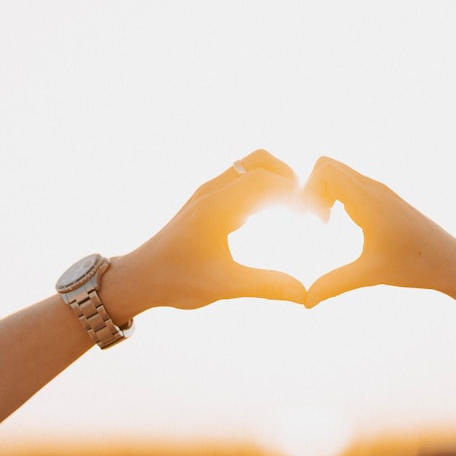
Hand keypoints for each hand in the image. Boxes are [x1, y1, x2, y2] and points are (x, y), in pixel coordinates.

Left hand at [105, 150, 306, 317]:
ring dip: (276, 181)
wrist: (140, 277)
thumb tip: (304, 295)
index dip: (296, 195)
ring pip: (251, 167)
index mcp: (217, 206)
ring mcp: (209, 193)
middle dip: (290, 179)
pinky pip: (242, 181)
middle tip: (307, 210)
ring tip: (294, 213)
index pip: (266, 181)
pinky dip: (264, 190)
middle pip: (261, 161)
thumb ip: (266, 286)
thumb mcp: (224, 287)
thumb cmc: (176, 281)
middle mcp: (212, 191)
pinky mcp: (208, 201)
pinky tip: (274, 219)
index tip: (315, 218)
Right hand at [302, 157, 455, 329]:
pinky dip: (334, 195)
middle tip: (315, 221)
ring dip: (322, 192)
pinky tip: (338, 223)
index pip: (326, 170)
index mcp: (370, 201)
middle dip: (311, 189)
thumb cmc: (416, 266)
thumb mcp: (371, 275)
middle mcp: (373, 188)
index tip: (317, 223)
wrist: (450, 260)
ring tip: (324, 223)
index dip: (309, 193)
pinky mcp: (381, 196)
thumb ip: (335, 284)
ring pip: (336, 171)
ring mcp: (377, 190)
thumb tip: (305, 303)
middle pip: (326, 164)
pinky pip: (348, 181)